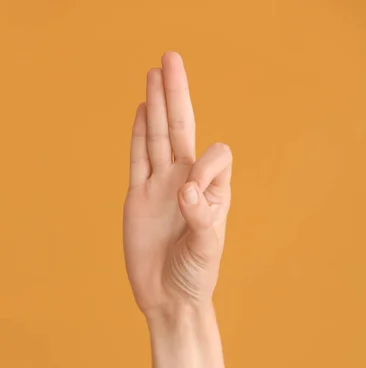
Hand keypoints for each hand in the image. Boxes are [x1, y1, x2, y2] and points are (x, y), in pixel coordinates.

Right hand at [122, 52, 232, 320]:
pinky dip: (139, 135)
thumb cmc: (195, 276)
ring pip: (158, 138)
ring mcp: (161, 187)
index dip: (206, 165)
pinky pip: (138, 159)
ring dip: (158, 106)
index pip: (214, 156)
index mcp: (212, 192)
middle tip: (170, 59)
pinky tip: (142, 110)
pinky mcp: (138, 197)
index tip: (191, 196)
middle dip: (178, 95)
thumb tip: (185, 189)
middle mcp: (187, 183)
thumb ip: (201, 217)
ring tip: (155, 72)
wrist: (168, 298)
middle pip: (183, 130)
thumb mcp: (206, 248)